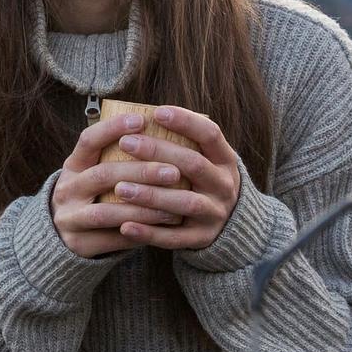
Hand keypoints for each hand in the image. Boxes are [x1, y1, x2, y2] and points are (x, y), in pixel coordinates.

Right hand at [52, 112, 186, 257]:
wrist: (64, 236)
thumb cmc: (95, 196)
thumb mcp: (96, 172)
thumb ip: (119, 157)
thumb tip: (166, 132)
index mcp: (73, 166)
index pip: (88, 140)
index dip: (113, 128)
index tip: (142, 120)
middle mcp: (67, 190)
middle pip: (102, 175)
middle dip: (140, 172)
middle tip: (173, 172)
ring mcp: (70, 218)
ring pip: (106, 212)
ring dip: (143, 208)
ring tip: (173, 206)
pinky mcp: (79, 244)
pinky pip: (113, 239)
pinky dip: (139, 232)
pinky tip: (162, 228)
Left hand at [110, 106, 240, 250]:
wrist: (231, 225)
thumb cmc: (203, 182)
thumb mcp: (206, 159)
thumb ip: (184, 142)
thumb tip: (143, 115)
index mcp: (226, 160)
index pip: (210, 134)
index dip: (186, 121)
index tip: (157, 112)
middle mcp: (224, 186)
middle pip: (193, 165)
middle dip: (159, 152)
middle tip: (126, 143)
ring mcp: (215, 214)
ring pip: (184, 203)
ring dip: (151, 195)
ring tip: (120, 188)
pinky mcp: (202, 239)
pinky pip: (174, 238)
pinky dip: (149, 233)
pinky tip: (124, 226)